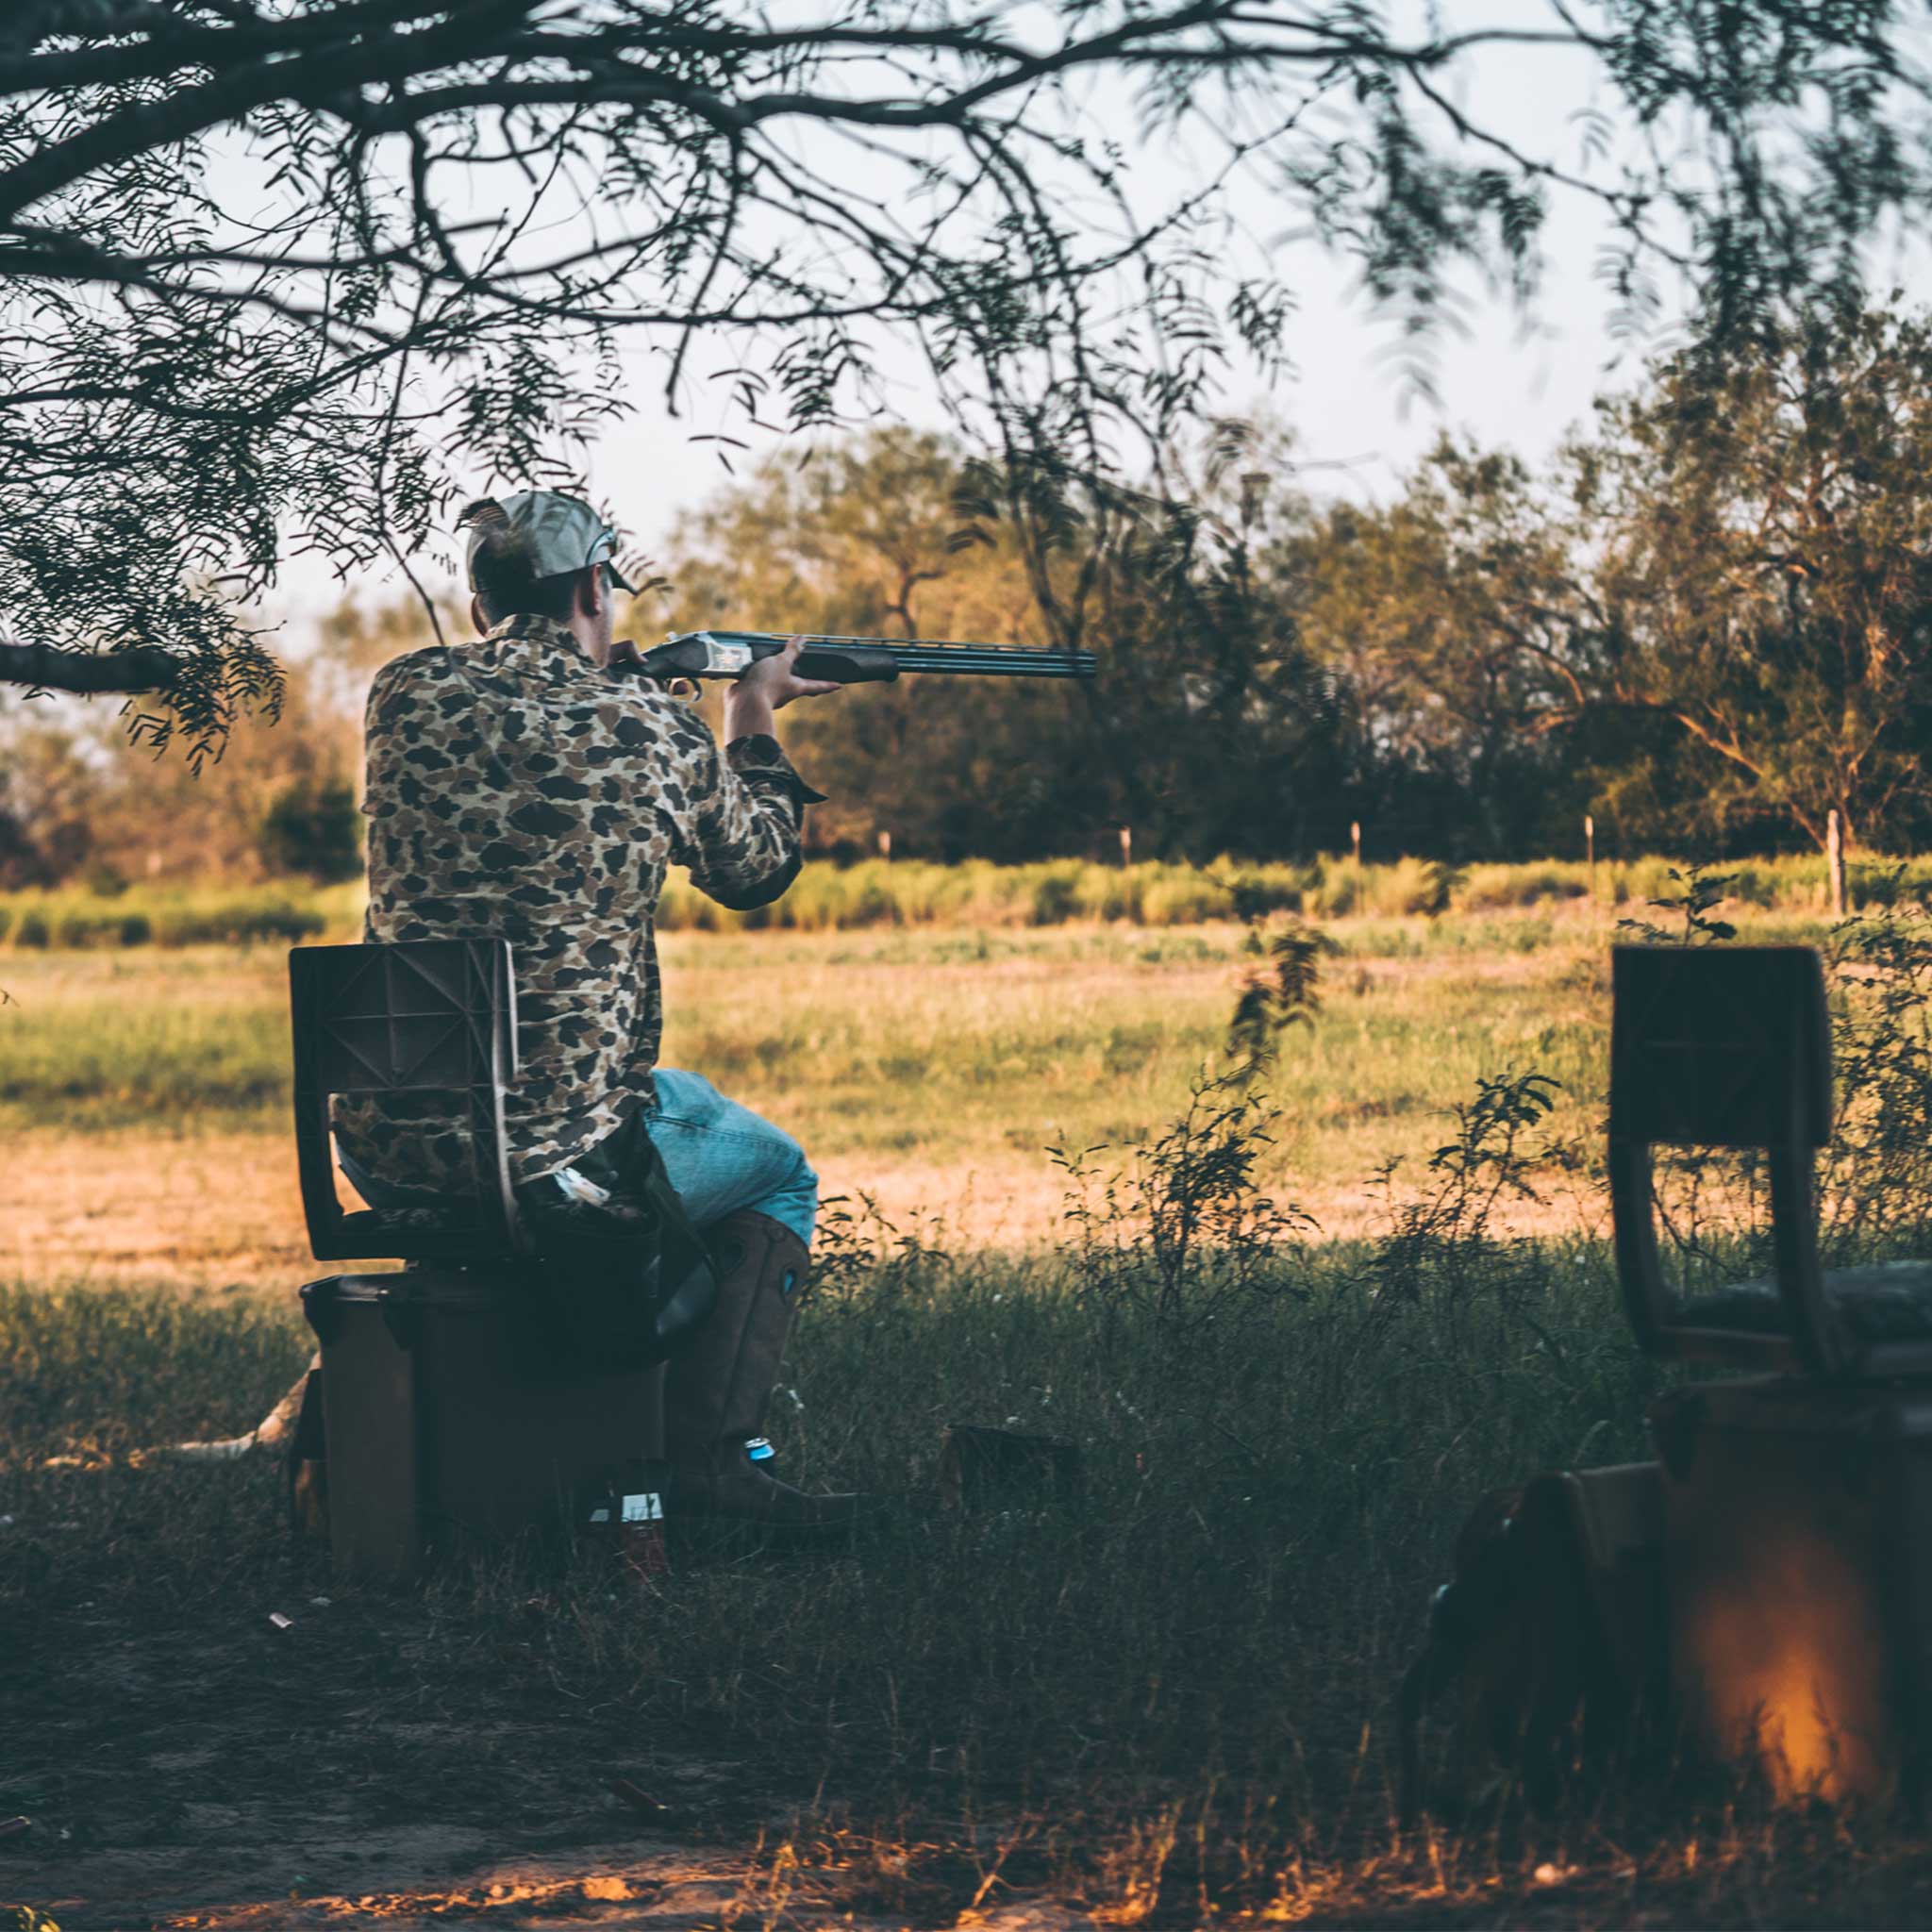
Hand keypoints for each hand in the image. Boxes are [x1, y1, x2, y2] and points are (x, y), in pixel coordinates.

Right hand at [724, 633, 840, 740]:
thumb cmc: (766, 683)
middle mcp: (786, 693)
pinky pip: (764, 684)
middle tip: (811, 676)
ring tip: (780, 665)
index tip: (839, 685)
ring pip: (781, 685)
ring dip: (782, 677)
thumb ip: (791, 651)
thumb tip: (802, 639)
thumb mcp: (781, 662)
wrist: (745, 701)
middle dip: (805, 681)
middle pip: (800, 687)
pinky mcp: (758, 693)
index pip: (818, 685)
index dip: (829, 685)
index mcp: (797, 687)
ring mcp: (772, 695)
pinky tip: (758, 670)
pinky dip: (764, 677)